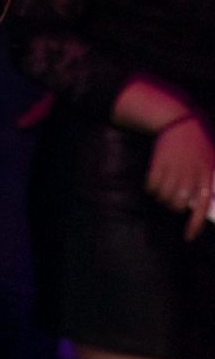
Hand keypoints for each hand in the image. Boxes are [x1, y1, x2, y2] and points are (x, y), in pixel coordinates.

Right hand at [145, 112, 214, 242]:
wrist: (179, 121)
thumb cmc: (197, 143)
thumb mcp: (211, 161)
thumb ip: (209, 182)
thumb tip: (206, 203)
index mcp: (205, 176)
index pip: (201, 208)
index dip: (194, 225)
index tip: (188, 236)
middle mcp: (189, 176)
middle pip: (176, 205)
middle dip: (172, 205)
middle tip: (172, 197)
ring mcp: (173, 171)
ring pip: (162, 197)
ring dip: (160, 195)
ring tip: (163, 185)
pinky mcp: (158, 165)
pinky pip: (150, 186)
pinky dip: (150, 186)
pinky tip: (154, 179)